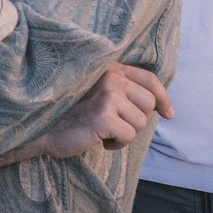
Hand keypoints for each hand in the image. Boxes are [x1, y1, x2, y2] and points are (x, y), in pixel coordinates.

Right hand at [40, 63, 172, 159]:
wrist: (44, 127)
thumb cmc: (73, 112)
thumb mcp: (100, 93)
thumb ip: (124, 90)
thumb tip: (164, 107)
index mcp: (110, 68)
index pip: (149, 79)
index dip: (163, 98)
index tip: (168, 113)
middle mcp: (110, 77)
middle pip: (148, 104)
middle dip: (137, 119)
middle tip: (115, 123)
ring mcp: (108, 95)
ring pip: (141, 122)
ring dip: (125, 133)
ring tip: (104, 130)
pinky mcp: (104, 116)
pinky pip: (129, 135)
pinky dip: (117, 144)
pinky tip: (100, 138)